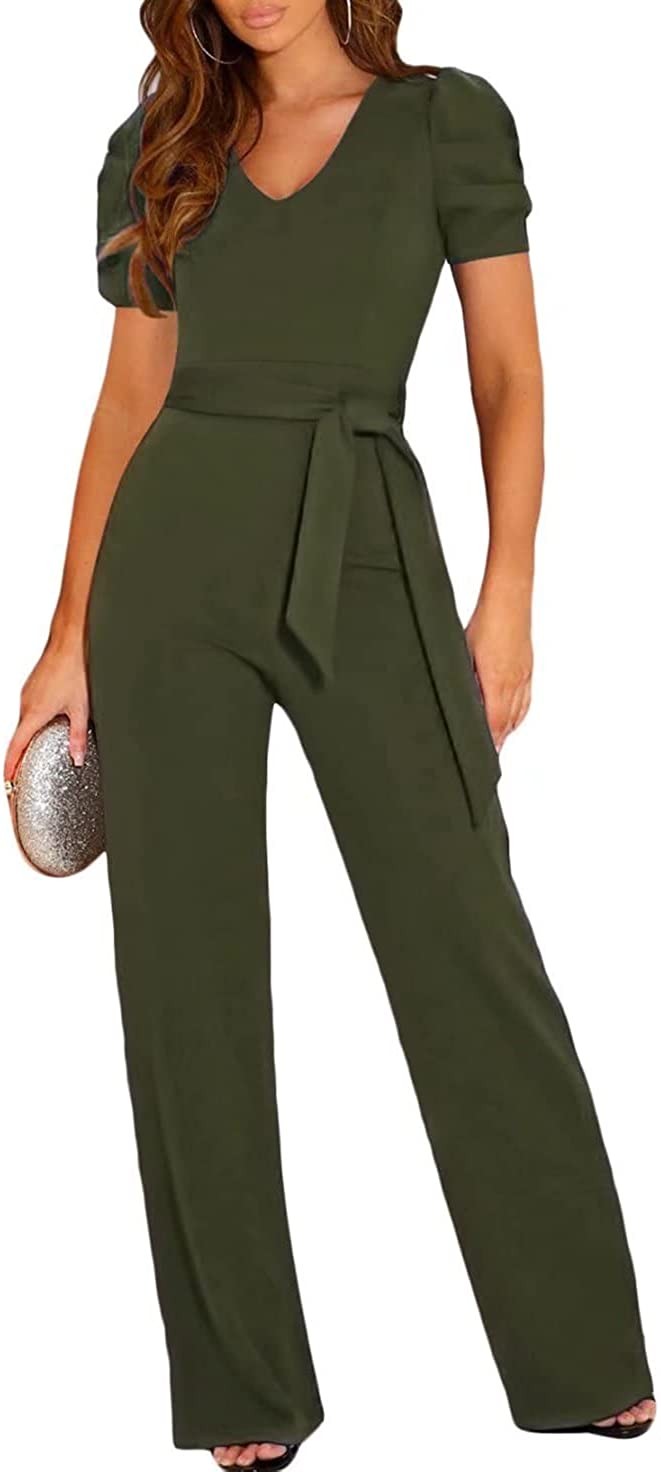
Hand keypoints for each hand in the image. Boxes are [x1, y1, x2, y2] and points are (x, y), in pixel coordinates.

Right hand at [4, 634, 89, 782]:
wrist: (69, 642)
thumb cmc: (74, 669)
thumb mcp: (81, 709)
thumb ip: (78, 737)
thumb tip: (77, 757)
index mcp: (34, 714)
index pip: (16, 747)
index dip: (10, 766)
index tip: (8, 780)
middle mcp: (26, 704)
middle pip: (18, 736)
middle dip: (19, 754)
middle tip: (22, 771)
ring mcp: (27, 694)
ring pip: (24, 722)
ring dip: (28, 736)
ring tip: (35, 750)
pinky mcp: (32, 687)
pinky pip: (28, 710)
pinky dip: (33, 722)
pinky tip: (46, 723)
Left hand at [465, 593, 532, 752]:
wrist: (510, 599)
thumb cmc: (485, 622)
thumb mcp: (466, 654)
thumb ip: (468, 684)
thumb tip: (465, 704)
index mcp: (498, 682)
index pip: (494, 724)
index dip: (490, 743)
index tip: (484, 758)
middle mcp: (515, 683)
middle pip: (507, 723)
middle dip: (498, 741)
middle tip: (489, 758)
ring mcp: (524, 676)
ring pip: (518, 713)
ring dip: (507, 729)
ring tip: (497, 743)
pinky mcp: (528, 669)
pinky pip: (525, 700)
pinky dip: (518, 714)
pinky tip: (512, 718)